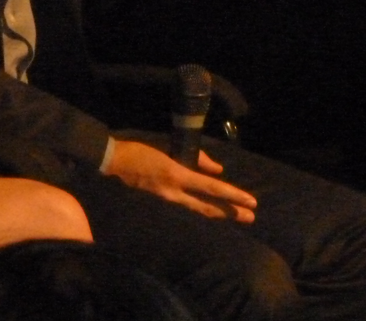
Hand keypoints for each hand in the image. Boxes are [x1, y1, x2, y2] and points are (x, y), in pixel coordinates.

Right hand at [106, 140, 256, 222]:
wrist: (115, 161)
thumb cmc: (143, 149)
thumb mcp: (170, 147)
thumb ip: (196, 158)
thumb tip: (218, 170)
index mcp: (177, 175)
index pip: (212, 188)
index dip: (232, 196)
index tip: (250, 201)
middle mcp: (174, 192)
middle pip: (208, 207)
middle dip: (230, 213)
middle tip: (251, 217)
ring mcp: (167, 199)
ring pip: (198, 210)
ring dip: (218, 213)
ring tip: (236, 217)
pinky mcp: (161, 200)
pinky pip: (186, 206)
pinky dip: (201, 209)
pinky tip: (210, 210)